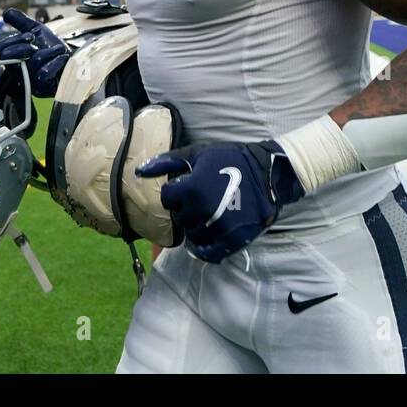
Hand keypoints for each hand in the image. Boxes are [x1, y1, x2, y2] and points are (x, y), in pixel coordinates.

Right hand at [0, 8, 69, 97]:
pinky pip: (43, 73)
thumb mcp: (37, 30)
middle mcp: (18, 70)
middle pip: (7, 57)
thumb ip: (22, 22)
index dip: (13, 40)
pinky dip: (55, 61)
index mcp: (14, 57)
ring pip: (32, 62)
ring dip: (49, 51)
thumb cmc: (53, 47)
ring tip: (58, 49)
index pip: (0, 49)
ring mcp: (29, 80)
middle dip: (24, 47)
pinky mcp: (41, 87)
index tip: (30, 36)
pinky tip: (62, 57)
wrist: (73, 60)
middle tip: (36, 45)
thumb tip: (6, 12)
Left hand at [136, 141, 305, 262]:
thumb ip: (167, 162)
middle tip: (202, 198)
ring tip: (210, 212)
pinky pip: (208, 253)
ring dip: (197, 226)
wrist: (267, 174)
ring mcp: (217, 227)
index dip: (176, 191)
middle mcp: (202, 210)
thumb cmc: (230, 159)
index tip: (189, 186)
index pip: (167, 198)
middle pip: (180, 217)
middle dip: (186, 209)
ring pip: (192, 235)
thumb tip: (139, 172)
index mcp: (192, 188)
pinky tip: (209, 234)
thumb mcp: (198, 153)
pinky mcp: (232, 240)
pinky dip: (205, 247)